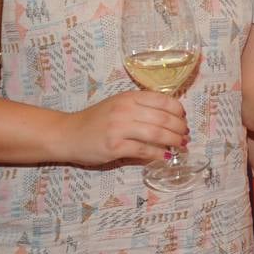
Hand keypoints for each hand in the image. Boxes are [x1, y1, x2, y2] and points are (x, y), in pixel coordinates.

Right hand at [62, 91, 188, 166]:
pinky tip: (165, 156)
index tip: (183, 118)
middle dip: (180, 128)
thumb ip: (140, 107)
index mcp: (128, 97)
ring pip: (157, 134)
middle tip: (186, 135)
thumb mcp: (118, 105)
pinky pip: (143, 150)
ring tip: (181, 145)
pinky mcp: (114, 147)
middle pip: (164, 118)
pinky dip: (158, 154)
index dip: (178, 110)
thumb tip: (169, 118)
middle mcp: (125, 110)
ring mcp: (119, 128)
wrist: (67, 134)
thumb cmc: (94, 120)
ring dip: (173, 141)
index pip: (163, 100)